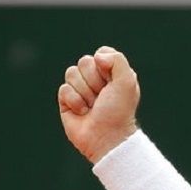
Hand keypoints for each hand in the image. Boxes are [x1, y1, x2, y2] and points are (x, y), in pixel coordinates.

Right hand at [57, 46, 140, 163]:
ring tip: (93, 105)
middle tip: (102, 96)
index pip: (101, 53)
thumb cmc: (118, 110)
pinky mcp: (67, 100)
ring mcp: (81, 89)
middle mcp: (97, 79)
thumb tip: (97, 56)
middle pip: (84, 61)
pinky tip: (82, 112)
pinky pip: (63, 88)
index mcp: (114, 73)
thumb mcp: (127, 82)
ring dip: (84, 92)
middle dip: (94, 80)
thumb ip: (117, 60)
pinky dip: (74, 101)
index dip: (104, 65)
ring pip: (71, 73)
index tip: (112, 81)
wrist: (105, 136)